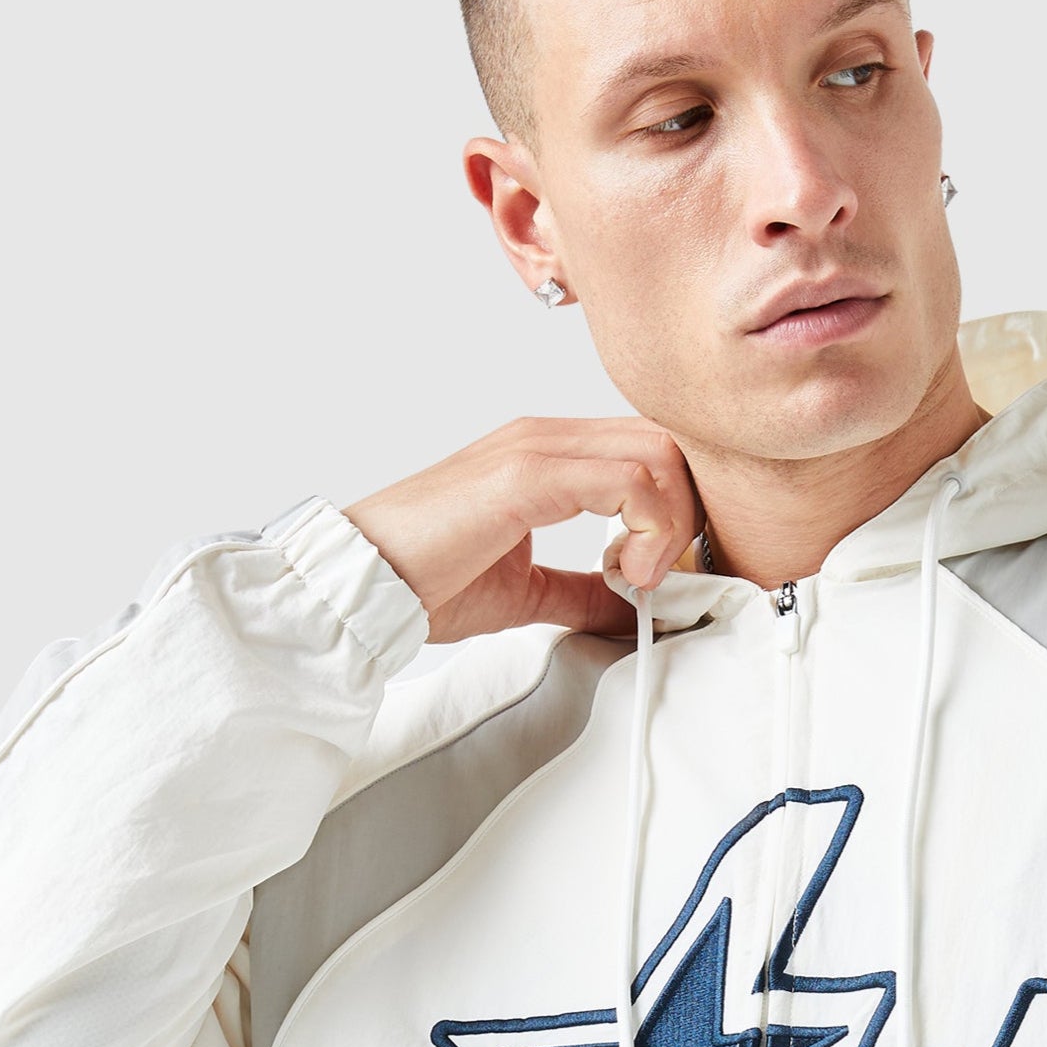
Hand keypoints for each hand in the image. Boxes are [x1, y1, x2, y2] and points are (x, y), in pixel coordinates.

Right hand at [344, 418, 698, 643]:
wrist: (365, 584)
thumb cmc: (427, 582)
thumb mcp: (528, 591)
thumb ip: (584, 590)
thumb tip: (636, 608)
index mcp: (545, 455)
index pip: (645, 451)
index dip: (672, 509)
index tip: (655, 574)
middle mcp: (544, 439)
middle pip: (663, 441)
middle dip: (682, 513)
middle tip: (655, 576)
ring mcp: (534, 449)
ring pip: (655, 452)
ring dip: (667, 523)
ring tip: (637, 577)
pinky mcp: (525, 474)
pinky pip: (625, 478)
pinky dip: (646, 528)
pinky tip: (624, 571)